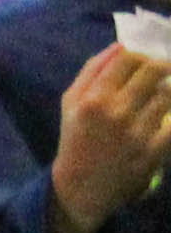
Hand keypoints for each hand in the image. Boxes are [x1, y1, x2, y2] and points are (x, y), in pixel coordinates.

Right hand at [49, 44, 170, 232]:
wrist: (81, 186)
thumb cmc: (76, 139)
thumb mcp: (70, 102)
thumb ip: (91, 71)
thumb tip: (120, 45)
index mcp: (93, 98)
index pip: (128, 58)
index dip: (142, 51)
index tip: (146, 56)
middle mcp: (116, 112)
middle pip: (155, 71)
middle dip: (164, 64)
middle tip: (165, 68)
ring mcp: (137, 132)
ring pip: (169, 94)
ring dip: (169, 89)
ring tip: (163, 92)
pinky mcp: (154, 150)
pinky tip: (166, 112)